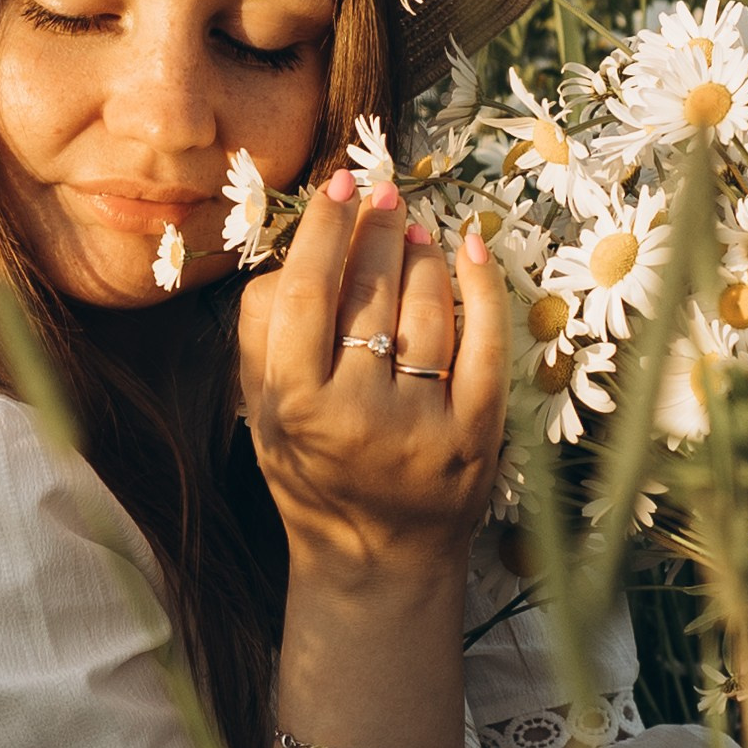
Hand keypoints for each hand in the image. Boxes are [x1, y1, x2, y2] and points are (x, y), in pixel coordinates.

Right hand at [238, 174, 508, 591]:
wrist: (378, 561)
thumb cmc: (312, 474)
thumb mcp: (263, 415)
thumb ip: (262, 337)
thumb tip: (298, 253)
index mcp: (294, 405)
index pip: (307, 293)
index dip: (325, 231)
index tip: (340, 186)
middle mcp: (356, 414)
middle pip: (369, 292)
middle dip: (376, 231)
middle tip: (381, 196)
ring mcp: (422, 425)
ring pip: (427, 310)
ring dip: (422, 255)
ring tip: (412, 230)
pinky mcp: (476, 433)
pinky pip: (485, 343)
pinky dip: (481, 287)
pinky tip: (470, 250)